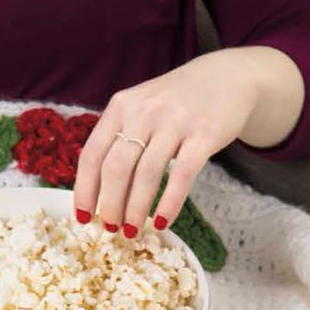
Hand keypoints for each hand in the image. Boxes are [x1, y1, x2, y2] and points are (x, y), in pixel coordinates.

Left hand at [71, 48, 304, 234]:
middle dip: (110, 205)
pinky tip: (161, 223)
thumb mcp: (141, 107)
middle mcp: (144, 111)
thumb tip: (98, 191)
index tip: (82, 217)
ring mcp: (175, 122)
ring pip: (147, 175)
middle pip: (116, 168)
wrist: (227, 77)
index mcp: (121, 106)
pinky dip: (169, 203)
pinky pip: (182, 175)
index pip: (92, 154)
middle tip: (110, 229)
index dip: (84, 190)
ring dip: (136, 210)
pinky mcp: (204, 134)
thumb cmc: (177, 102)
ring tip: (132, 232)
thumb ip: (120, 138)